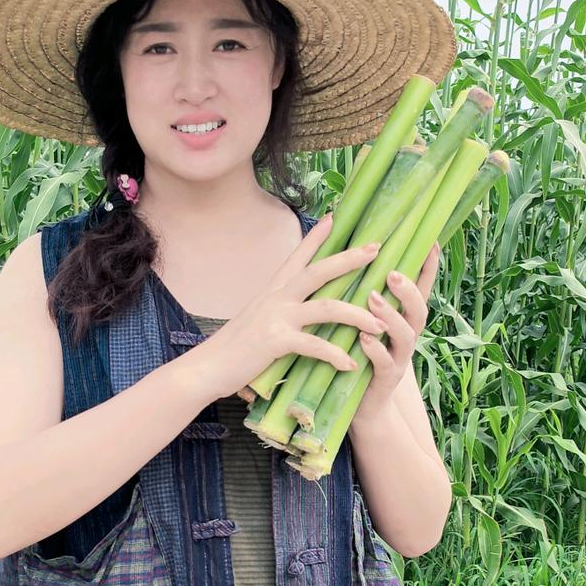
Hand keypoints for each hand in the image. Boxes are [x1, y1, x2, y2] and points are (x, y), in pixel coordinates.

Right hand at [190, 214, 388, 400]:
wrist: (205, 368)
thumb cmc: (232, 349)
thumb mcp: (256, 320)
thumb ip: (276, 312)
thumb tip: (293, 312)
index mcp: (272, 292)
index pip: (297, 257)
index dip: (316, 237)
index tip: (334, 217)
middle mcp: (275, 298)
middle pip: (318, 271)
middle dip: (349, 259)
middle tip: (376, 249)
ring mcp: (276, 317)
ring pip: (325, 307)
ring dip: (356, 315)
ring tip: (380, 325)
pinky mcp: (275, 341)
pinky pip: (314, 344)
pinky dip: (335, 355)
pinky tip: (350, 364)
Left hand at [355, 242, 440, 422]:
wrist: (361, 408)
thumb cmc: (358, 356)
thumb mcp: (365, 324)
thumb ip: (366, 299)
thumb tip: (355, 259)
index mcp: (402, 321)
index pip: (421, 290)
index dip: (428, 268)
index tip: (430, 240)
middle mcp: (406, 338)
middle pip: (419, 311)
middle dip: (410, 290)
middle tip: (392, 273)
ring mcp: (399, 360)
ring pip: (406, 336)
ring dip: (391, 315)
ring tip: (372, 298)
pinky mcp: (384, 381)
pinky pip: (385, 364)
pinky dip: (376, 350)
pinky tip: (364, 339)